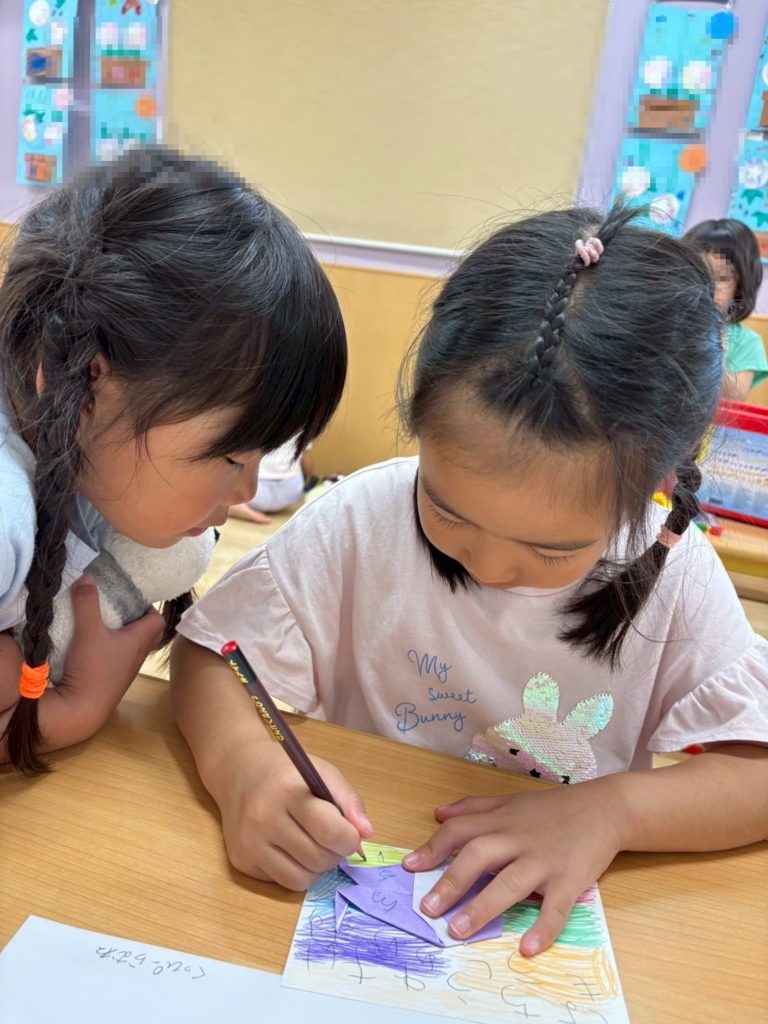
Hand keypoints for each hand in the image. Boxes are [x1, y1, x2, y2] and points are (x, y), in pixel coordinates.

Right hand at [30, 576, 162, 750]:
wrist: (81, 710)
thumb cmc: (92, 670)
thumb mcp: (88, 631)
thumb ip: (87, 603)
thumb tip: (87, 576)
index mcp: (139, 641)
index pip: (157, 620)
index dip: (149, 606)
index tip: (132, 596)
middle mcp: (137, 656)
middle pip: (145, 632)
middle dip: (134, 617)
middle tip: (116, 606)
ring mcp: (125, 670)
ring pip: (130, 645)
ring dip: (120, 633)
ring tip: (101, 621)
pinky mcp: (111, 679)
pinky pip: (117, 657)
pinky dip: (109, 647)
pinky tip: (90, 644)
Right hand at [216, 742, 373, 888]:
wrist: (239, 771)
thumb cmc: (287, 772)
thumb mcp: (322, 772)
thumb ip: (349, 801)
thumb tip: (366, 834)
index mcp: (287, 790)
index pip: (329, 830)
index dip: (350, 839)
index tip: (352, 834)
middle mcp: (263, 818)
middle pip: (318, 858)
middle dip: (335, 853)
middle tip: (332, 838)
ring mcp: (249, 843)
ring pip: (302, 879)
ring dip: (317, 867)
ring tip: (313, 844)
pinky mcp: (241, 861)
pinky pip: (282, 882)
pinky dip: (296, 871)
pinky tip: (290, 849)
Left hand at [403, 781, 624, 955]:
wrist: (604, 809)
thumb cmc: (554, 808)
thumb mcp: (511, 800)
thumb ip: (474, 807)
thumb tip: (438, 813)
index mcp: (502, 820)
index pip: (460, 831)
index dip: (433, 847)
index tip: (410, 867)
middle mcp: (518, 839)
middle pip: (478, 856)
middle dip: (450, 882)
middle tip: (427, 908)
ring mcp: (544, 860)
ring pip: (509, 883)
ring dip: (482, 907)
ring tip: (457, 930)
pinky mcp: (571, 880)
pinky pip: (555, 907)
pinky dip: (543, 928)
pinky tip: (527, 948)